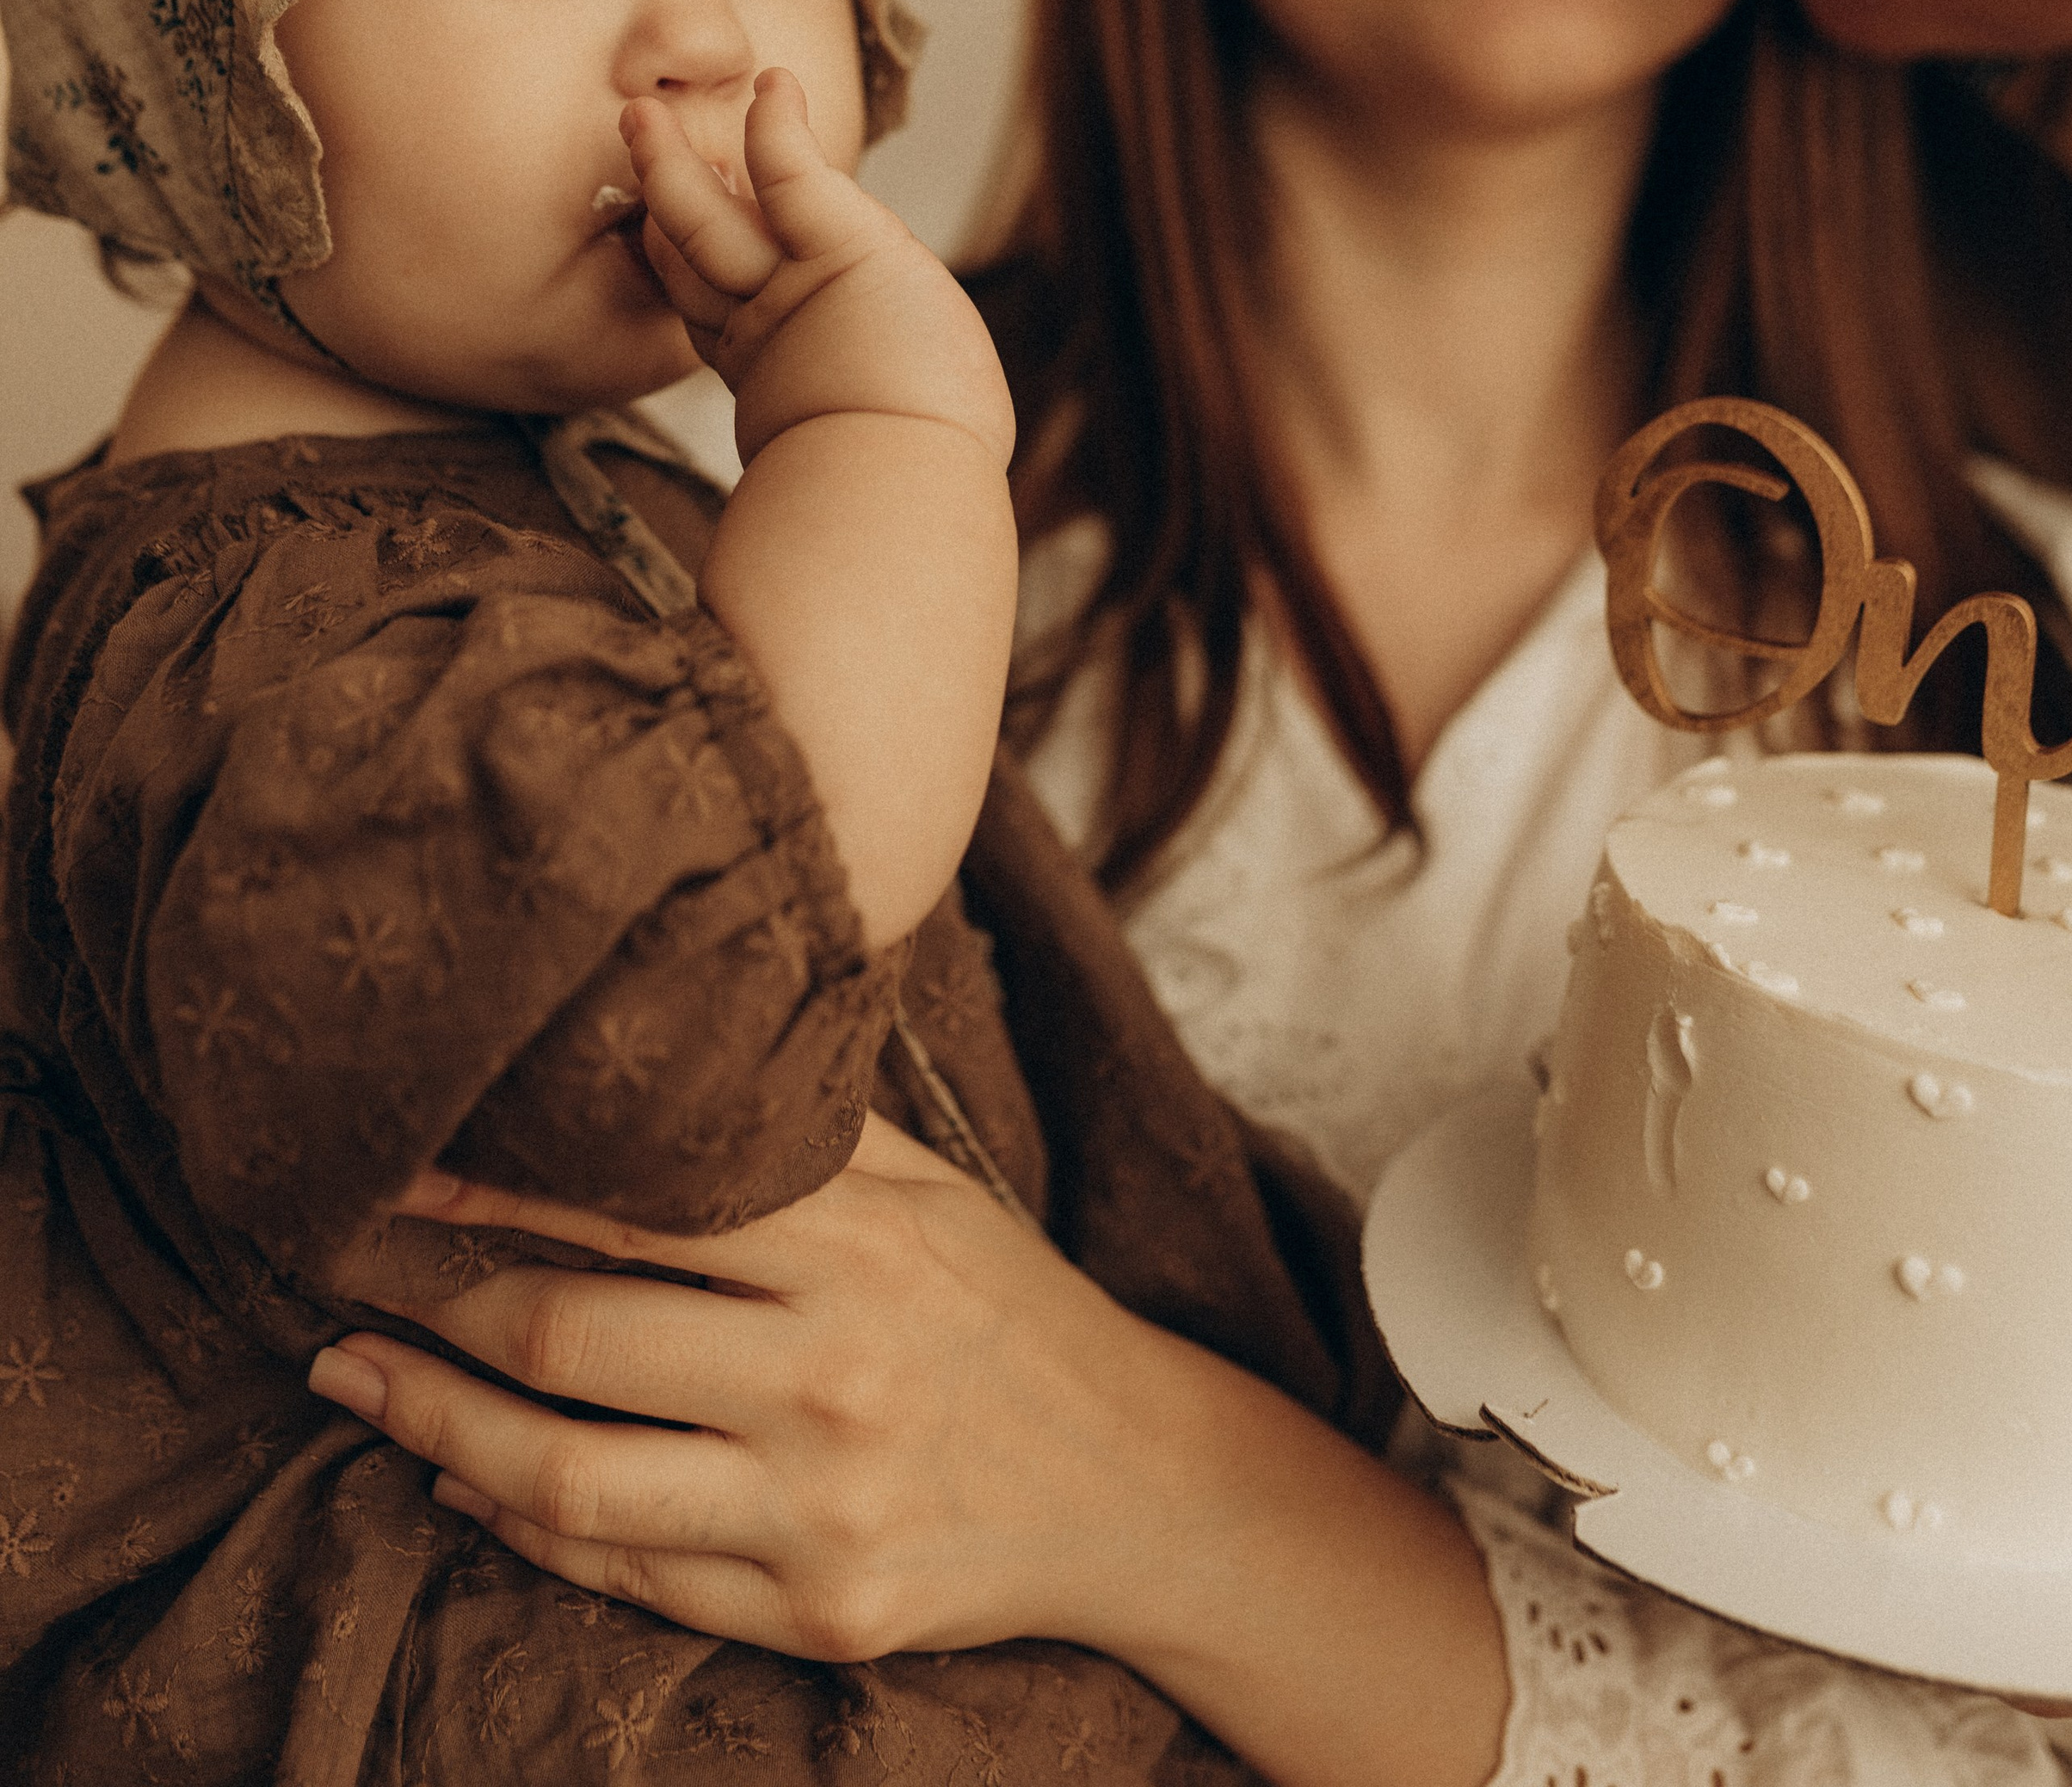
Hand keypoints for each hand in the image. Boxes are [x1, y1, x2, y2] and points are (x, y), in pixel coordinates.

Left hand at [309, 1115, 1190, 1661]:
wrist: (1140, 1484)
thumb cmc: (1007, 1310)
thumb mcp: (932, 1191)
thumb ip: (807, 1132)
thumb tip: (664, 1047)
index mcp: (860, 1244)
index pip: (632, 1199)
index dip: (493, 1184)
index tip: (398, 1166)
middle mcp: (833, 1374)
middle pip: (570, 1336)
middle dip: (431, 1301)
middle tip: (342, 1268)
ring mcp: (819, 1508)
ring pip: (564, 1478)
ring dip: (430, 1428)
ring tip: (354, 1381)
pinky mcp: (816, 1613)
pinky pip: (624, 1576)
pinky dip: (517, 1527)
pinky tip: (457, 1482)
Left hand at [624, 77, 1015, 948]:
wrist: (914, 506)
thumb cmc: (854, 534)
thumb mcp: (775, 534)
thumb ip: (728, 553)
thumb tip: (653, 638)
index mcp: (779, 373)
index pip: (713, 296)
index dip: (676, 250)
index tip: (634, 222)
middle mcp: (799, 323)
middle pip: (712, 242)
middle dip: (670, 185)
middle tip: (629, 127)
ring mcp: (821, 283)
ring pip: (729, 209)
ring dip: (689, 154)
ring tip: (644, 107)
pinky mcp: (853, 249)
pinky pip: (804, 178)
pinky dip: (784, 132)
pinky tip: (772, 90)